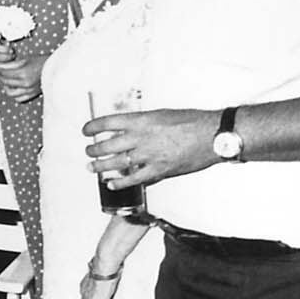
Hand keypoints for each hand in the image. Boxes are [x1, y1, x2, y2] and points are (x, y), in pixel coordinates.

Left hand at [0, 53, 48, 103]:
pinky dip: (14, 94)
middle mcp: (25, 83)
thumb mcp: (26, 59)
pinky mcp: (32, 94)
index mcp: (23, 72)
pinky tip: (14, 88)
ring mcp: (28, 90)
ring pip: (9, 92)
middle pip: (5, 81)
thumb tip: (0, 65)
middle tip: (0, 72)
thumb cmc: (43, 62)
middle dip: (0, 76)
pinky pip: (18, 98)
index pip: (3, 72)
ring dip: (5, 86)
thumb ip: (13, 64)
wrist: (57, 68)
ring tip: (6, 80)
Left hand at [85, 108, 218, 187]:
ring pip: (116, 163)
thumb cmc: (191, 122)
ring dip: (100, 166)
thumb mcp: (161, 114)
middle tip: (88, 151)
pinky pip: (134, 179)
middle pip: (107, 145)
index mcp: (141, 120)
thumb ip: (142, 122)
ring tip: (92, 167)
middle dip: (93, 150)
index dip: (92, 127)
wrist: (213, 135)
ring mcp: (149, 155)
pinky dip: (120, 182)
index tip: (86, 130)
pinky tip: (111, 184)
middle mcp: (141, 137)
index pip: (107, 122)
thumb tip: (127, 127)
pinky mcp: (159, 170)